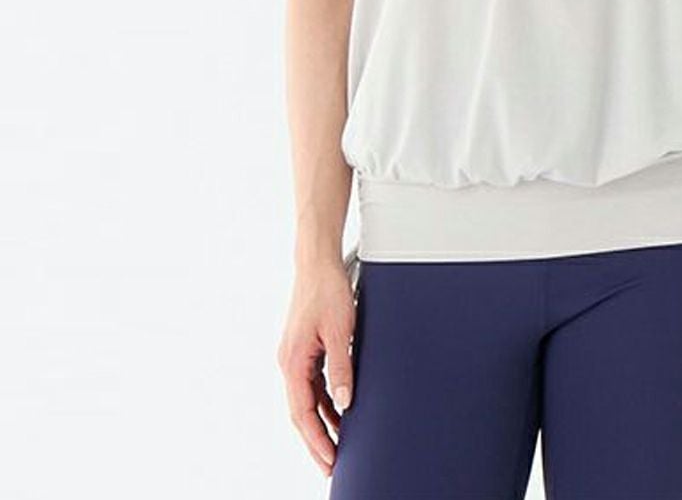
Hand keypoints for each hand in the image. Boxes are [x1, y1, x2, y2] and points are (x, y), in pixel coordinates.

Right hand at [277, 261, 355, 475]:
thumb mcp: (340, 331)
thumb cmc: (326, 290)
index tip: (329, 461)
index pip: (302, 413)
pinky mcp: (304, 348)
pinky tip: (338, 411)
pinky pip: (312, 383)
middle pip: (301, 412)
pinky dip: (324, 400)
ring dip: (321, 422)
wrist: (317, 263)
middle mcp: (289, 362)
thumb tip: (346, 403)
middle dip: (316, 439)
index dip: (316, 440)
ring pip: (307, 399)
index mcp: (292, 362)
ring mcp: (295, 355)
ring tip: (338, 445)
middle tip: (332, 465)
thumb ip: (342, 369)